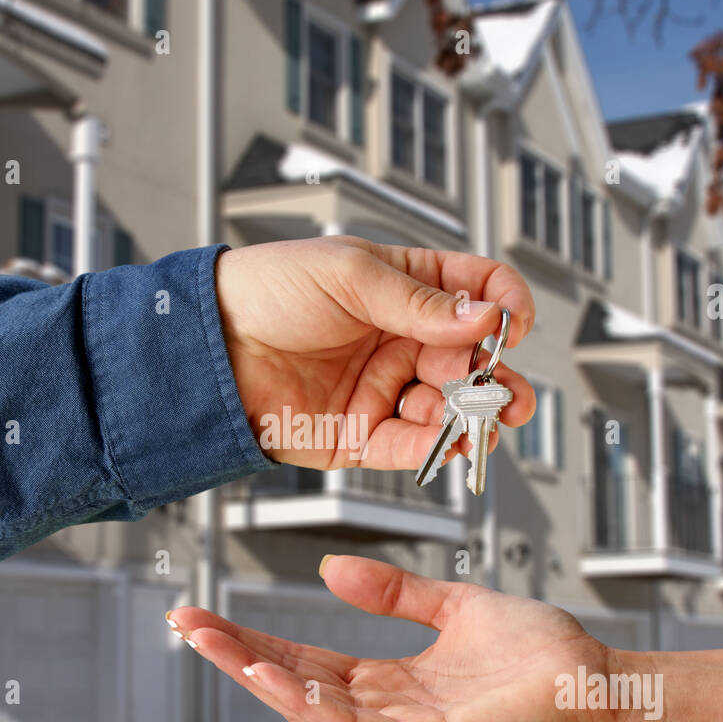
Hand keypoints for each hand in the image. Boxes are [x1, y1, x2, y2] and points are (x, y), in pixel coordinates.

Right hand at [167, 555, 621, 721]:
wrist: (598, 679)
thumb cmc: (538, 652)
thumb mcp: (453, 604)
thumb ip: (394, 590)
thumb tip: (331, 567)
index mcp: (390, 679)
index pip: (305, 657)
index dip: (255, 636)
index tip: (208, 613)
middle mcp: (388, 708)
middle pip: (296, 681)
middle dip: (238, 654)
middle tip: (185, 624)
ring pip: (315, 707)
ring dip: (261, 676)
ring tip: (215, 646)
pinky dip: (312, 703)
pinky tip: (274, 676)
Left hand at [214, 236, 535, 469]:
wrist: (210, 345)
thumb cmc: (266, 291)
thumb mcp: (347, 274)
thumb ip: (416, 301)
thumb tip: (481, 315)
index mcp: (403, 288)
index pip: (474, 291)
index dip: (502, 304)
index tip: (512, 322)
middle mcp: (400, 340)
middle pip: (471, 359)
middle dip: (498, 376)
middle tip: (508, 390)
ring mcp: (383, 388)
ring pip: (448, 407)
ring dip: (471, 415)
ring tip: (478, 417)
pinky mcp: (361, 433)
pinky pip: (409, 445)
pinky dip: (433, 446)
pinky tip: (449, 440)